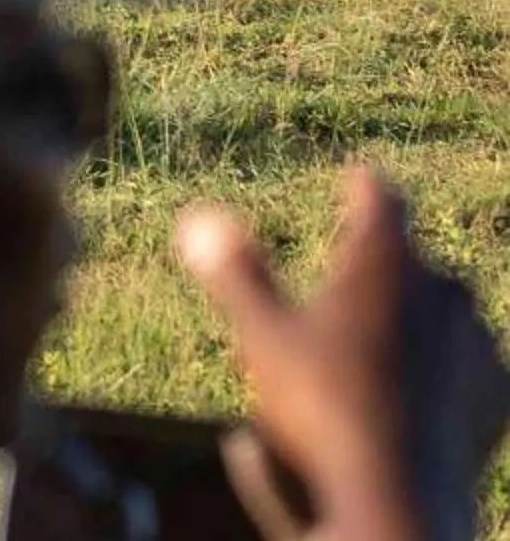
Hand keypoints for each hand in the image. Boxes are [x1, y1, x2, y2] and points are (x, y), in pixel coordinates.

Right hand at [179, 168, 509, 540]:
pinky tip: (410, 389)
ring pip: (442, 310)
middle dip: (381, 264)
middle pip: (412, 257)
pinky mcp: (499, 389)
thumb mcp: (262, 335)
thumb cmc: (324, 407)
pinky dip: (440, 363)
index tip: (353, 180)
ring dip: (412, 316)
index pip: (379, 196)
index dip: (361, 186)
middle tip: (344, 284)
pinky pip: (467, 359)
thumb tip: (198, 217)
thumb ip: (235, 272)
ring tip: (374, 346)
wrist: (398, 497)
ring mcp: (479, 340)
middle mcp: (444, 287)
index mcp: (385, 260)